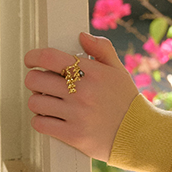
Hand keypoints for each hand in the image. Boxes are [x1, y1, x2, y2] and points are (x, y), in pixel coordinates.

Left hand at [24, 31, 137, 160]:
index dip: (34, 56)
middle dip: (35, 80)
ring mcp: (77, 114)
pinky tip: (51, 118)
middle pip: (36, 79)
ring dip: (38, 101)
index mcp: (93, 73)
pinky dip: (41, 120)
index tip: (31, 60)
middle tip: (43, 84)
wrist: (140, 136)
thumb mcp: (119, 72)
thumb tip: (82, 36)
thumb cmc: (127, 103)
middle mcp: (83, 92)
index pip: (50, 57)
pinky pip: (40, 123)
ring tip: (49, 102)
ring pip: (35, 101)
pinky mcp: (73, 135)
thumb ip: (102, 49)